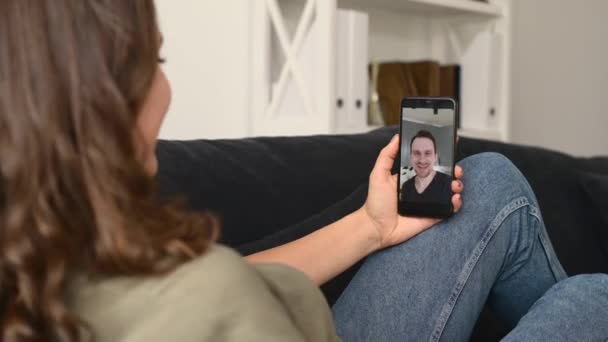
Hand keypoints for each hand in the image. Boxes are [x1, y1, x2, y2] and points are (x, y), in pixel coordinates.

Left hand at [362, 134, 463, 249]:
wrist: (376, 227)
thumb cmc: (375, 202)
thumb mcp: (378, 174)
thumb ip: (387, 155)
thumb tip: (396, 136)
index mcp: (411, 176)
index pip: (429, 163)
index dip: (441, 156)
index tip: (451, 146)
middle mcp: (422, 187)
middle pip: (444, 176)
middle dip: (454, 170)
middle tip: (456, 169)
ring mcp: (429, 202)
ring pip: (450, 191)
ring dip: (457, 185)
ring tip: (455, 184)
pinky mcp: (432, 215)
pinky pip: (448, 209)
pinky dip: (455, 203)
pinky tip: (454, 198)